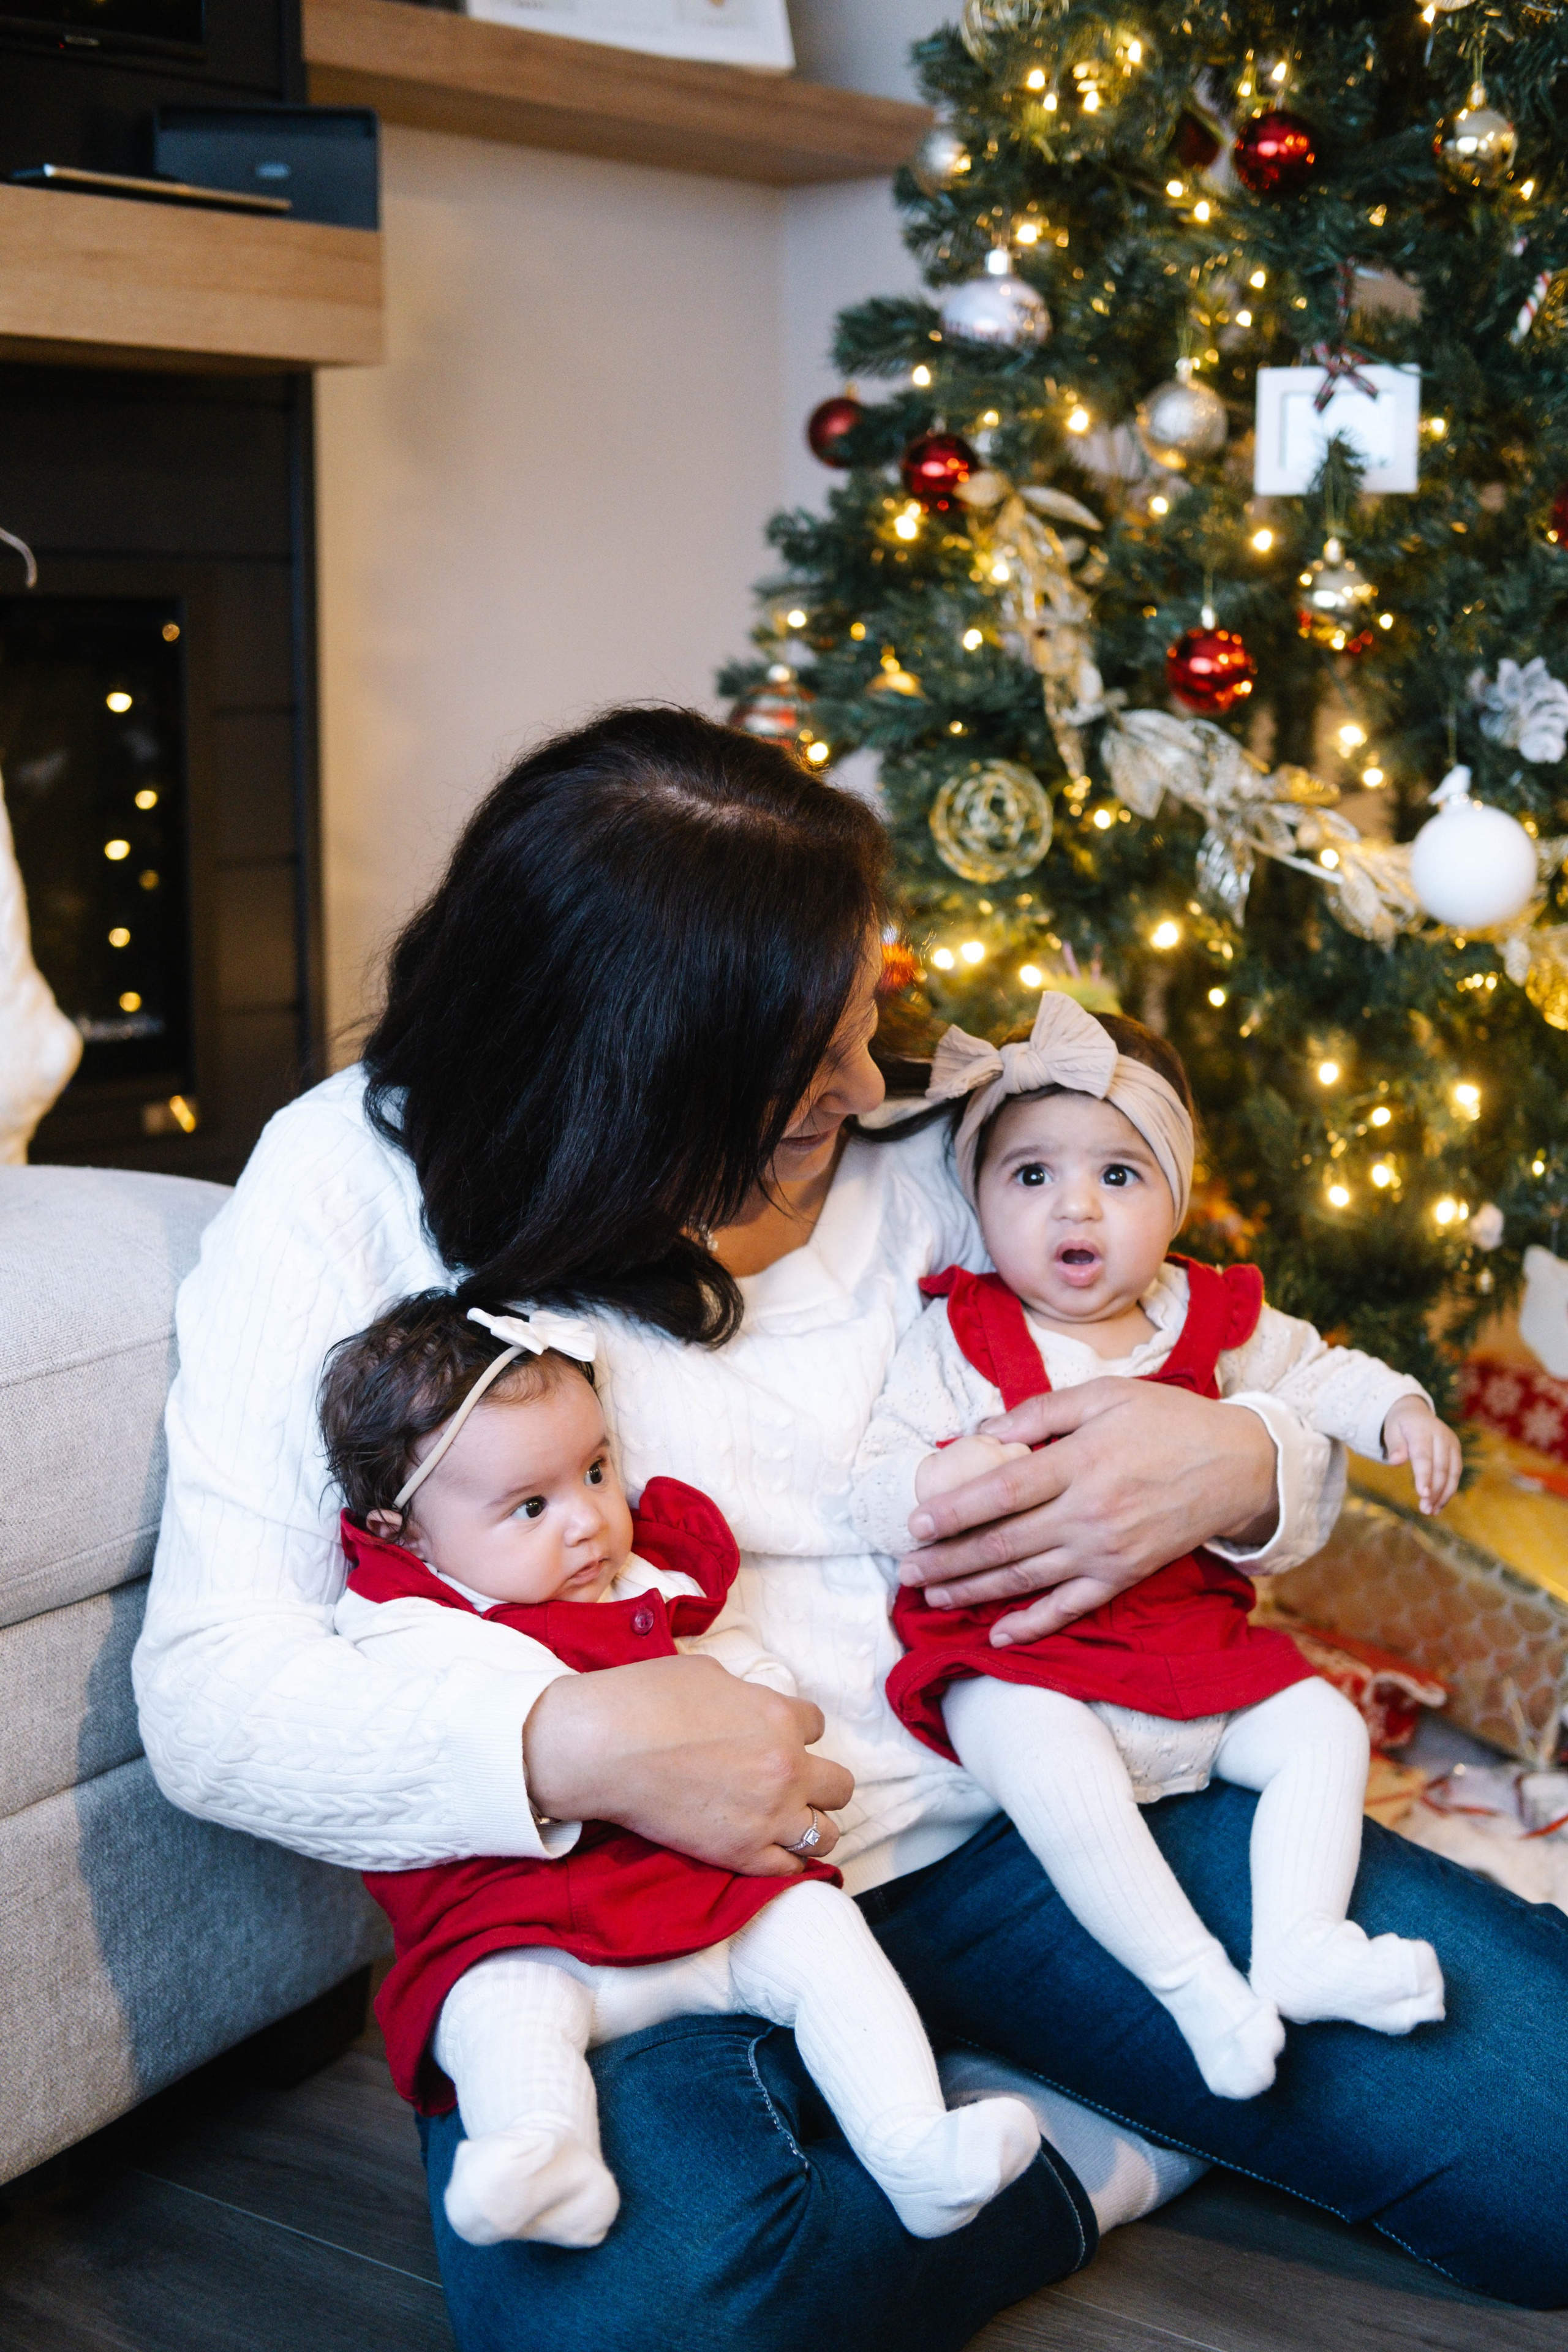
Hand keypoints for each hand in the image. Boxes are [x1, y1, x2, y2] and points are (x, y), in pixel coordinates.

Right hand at [523, 1654, 853, 1877]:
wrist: (605, 1746)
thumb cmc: (646, 1699)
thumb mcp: (709, 1676)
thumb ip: (745, 1697)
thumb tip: (747, 1708)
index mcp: (780, 1717)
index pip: (817, 1725)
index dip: (795, 1730)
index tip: (772, 1737)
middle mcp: (786, 1767)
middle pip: (840, 1786)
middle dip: (818, 1782)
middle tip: (790, 1783)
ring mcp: (769, 1815)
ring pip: (828, 1833)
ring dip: (811, 1826)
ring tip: (787, 1823)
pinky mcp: (742, 1853)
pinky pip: (792, 1868)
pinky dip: (788, 1860)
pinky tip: (772, 1850)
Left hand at [898, 1379, 1279, 1647]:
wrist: (1238, 1465)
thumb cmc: (1165, 1421)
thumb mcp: (1103, 1395)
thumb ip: (1039, 1411)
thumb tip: (982, 1431)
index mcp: (1081, 1462)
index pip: (1002, 1491)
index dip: (953, 1510)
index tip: (915, 1523)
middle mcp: (1090, 1513)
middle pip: (1004, 1542)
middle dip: (948, 1560)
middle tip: (905, 1568)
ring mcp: (1106, 1551)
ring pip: (1027, 1578)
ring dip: (974, 1591)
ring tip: (932, 1595)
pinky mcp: (1124, 1576)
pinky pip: (1071, 1607)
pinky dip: (1033, 1624)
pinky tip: (998, 1635)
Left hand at [1382, 1397, 1461, 1515]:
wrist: (1415, 1411)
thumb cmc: (1399, 1425)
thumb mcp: (1391, 1430)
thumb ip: (1394, 1446)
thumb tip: (1395, 1462)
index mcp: (1422, 1429)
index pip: (1424, 1455)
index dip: (1424, 1476)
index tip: (1423, 1494)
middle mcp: (1441, 1435)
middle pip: (1440, 1467)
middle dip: (1434, 1490)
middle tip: (1425, 1510)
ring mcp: (1451, 1442)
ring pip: (1452, 1472)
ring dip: (1443, 1494)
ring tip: (1431, 1511)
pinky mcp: (1456, 1450)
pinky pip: (1456, 1473)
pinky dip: (1449, 1490)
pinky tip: (1439, 1504)